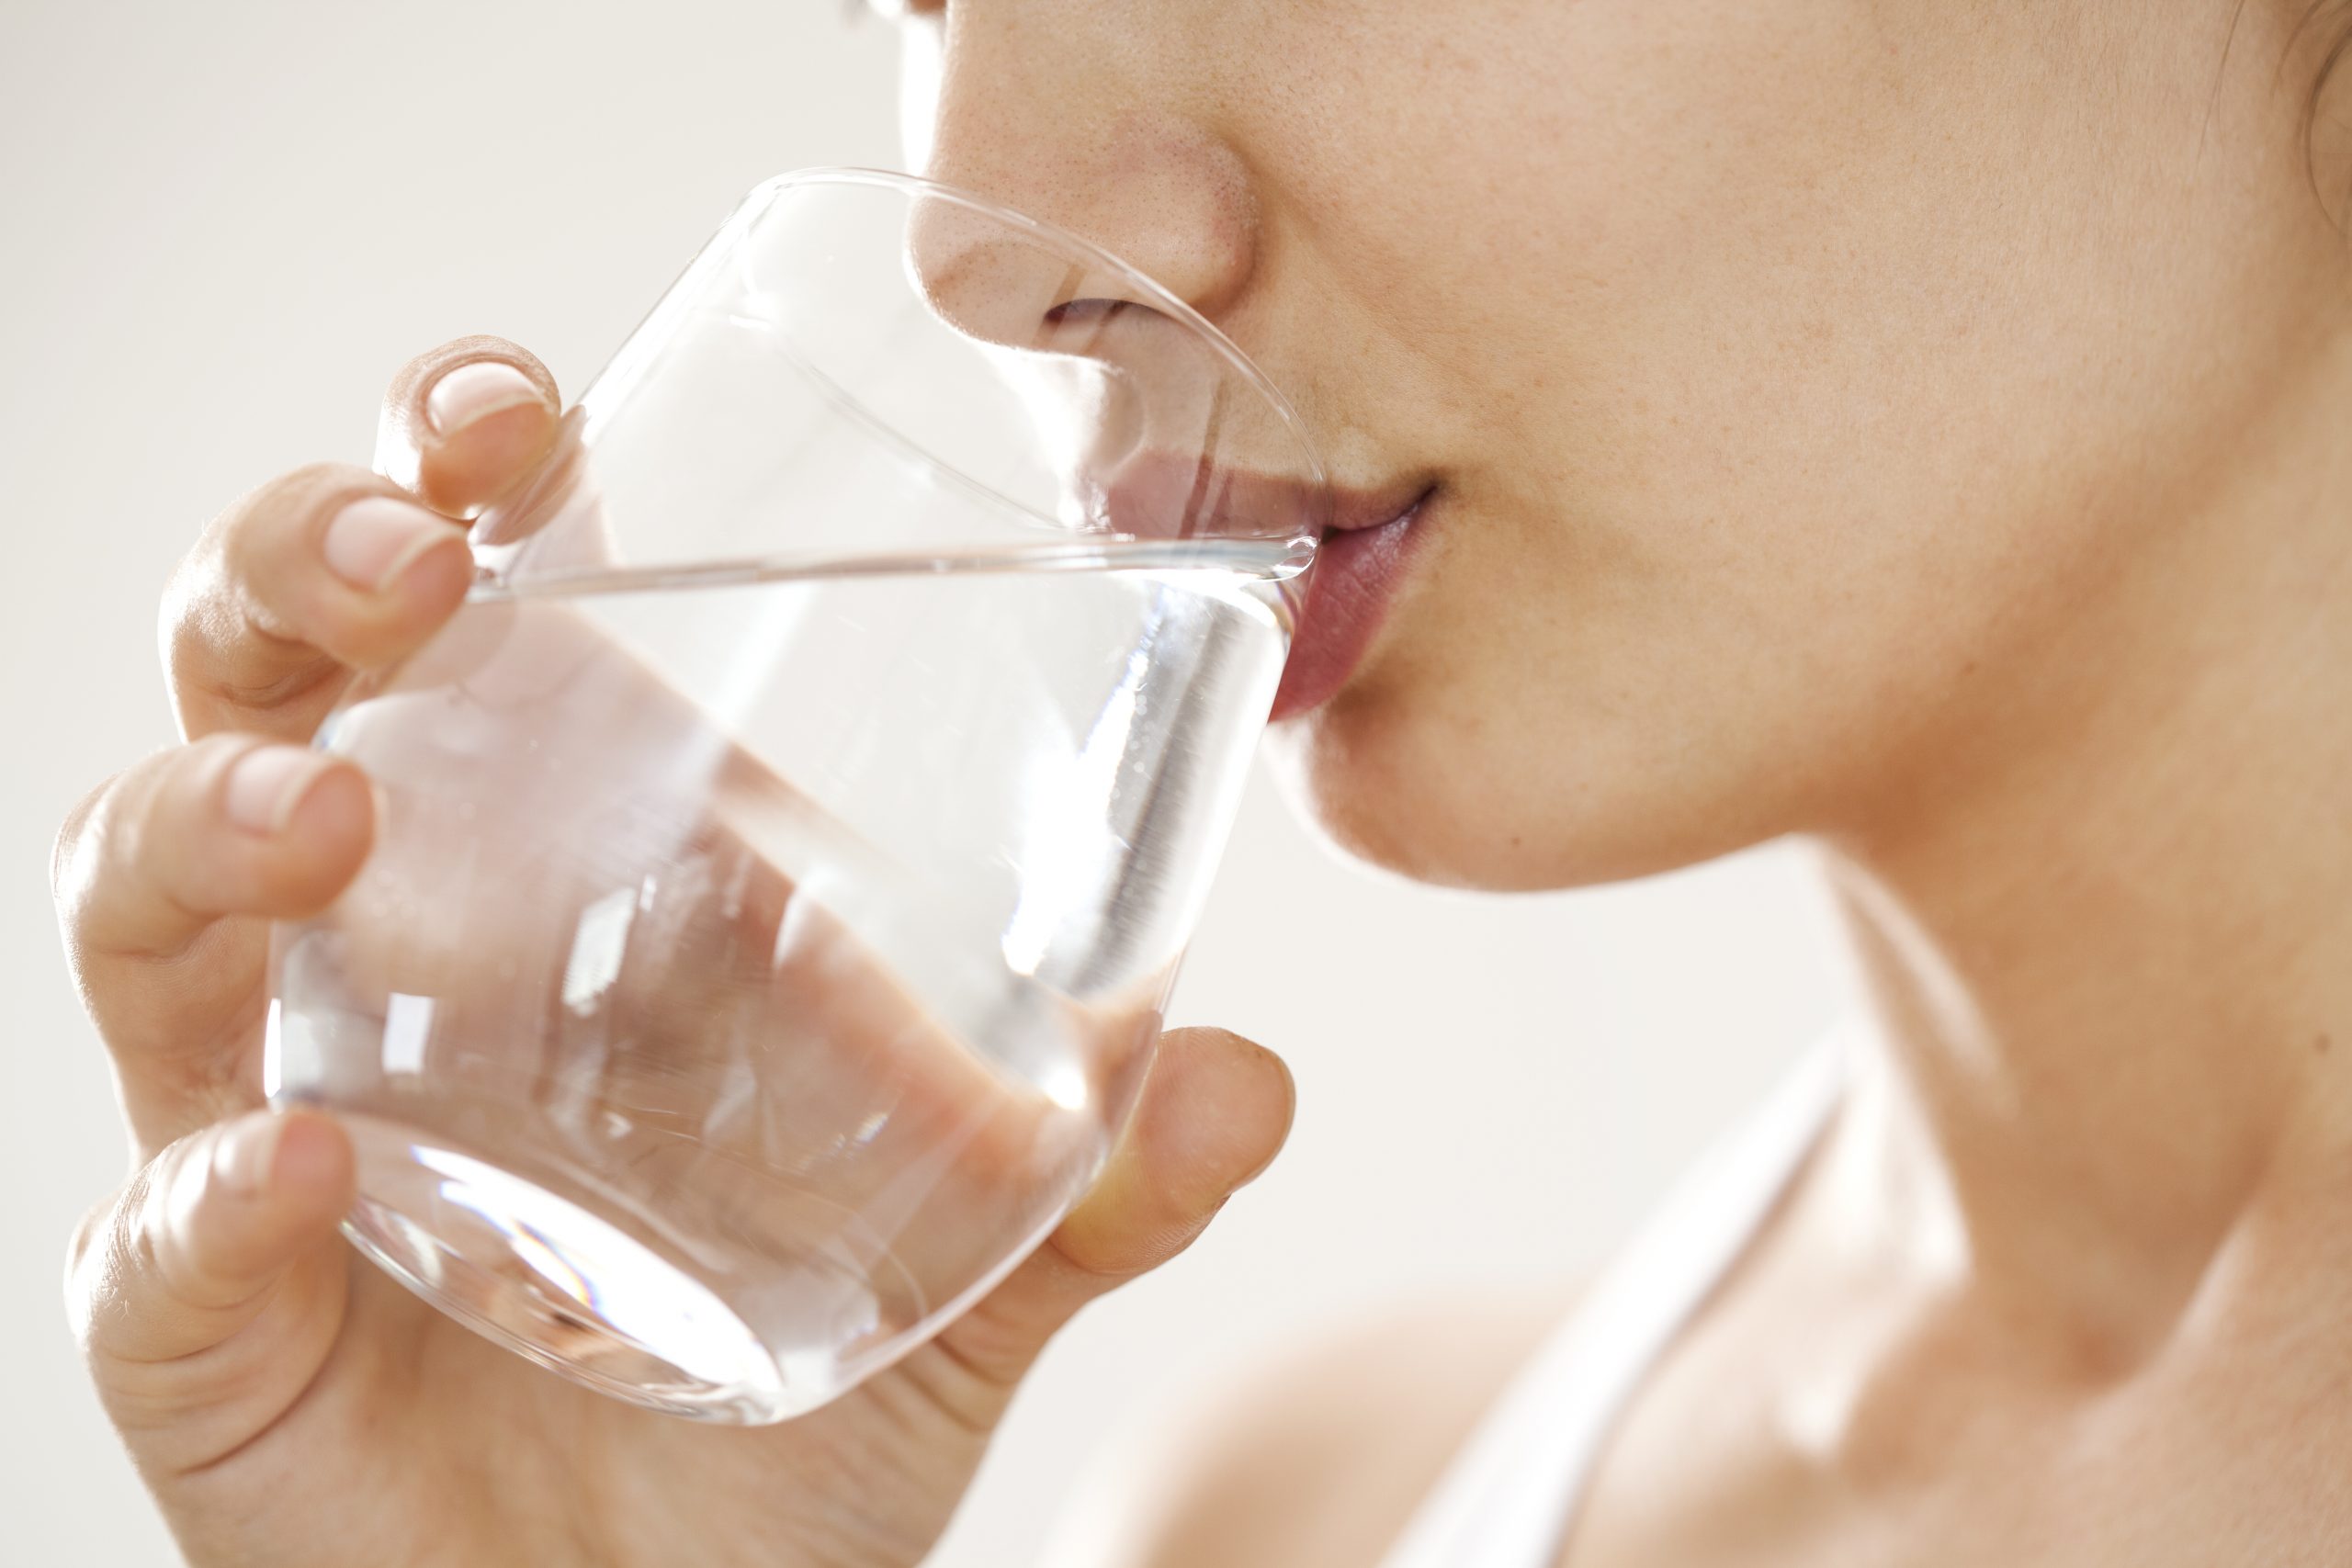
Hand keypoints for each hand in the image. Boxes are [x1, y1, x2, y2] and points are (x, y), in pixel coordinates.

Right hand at [53, 337, 1294, 1567]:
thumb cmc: (779, 1405)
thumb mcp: (966, 1261)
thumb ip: (1096, 1178)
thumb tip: (1247, 1079)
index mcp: (550, 874)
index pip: (465, 613)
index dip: (453, 476)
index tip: (526, 410)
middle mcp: (380, 957)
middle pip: (268, 684)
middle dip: (297, 566)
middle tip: (417, 548)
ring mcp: (269, 1115)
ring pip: (144, 902)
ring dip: (209, 818)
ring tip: (325, 812)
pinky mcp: (213, 1318)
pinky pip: (156, 1234)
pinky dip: (205, 1196)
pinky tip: (297, 1166)